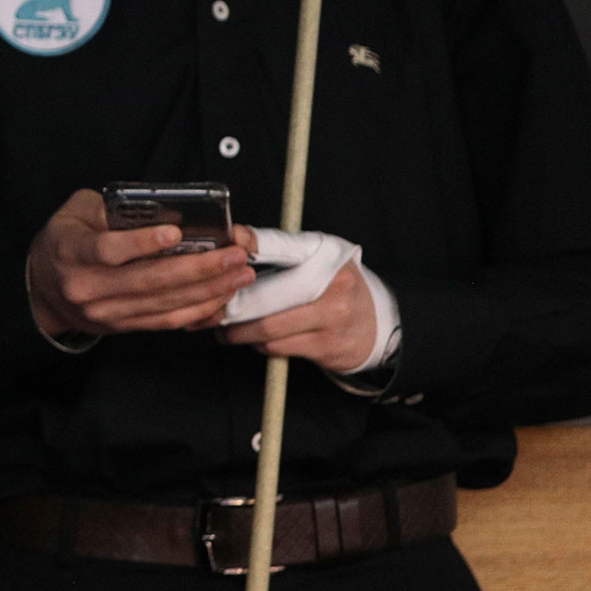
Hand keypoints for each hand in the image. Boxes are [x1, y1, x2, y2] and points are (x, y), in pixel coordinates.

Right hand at [26, 189, 255, 338]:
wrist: (43, 288)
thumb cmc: (65, 241)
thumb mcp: (75, 212)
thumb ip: (110, 208)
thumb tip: (160, 209)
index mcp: (72, 252)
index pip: (108, 250)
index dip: (142, 243)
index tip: (175, 233)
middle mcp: (88, 287)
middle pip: (148, 281)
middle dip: (198, 269)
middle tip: (234, 255)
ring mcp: (106, 312)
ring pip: (163, 304)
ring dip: (207, 291)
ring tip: (238, 274)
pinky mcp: (122, 326)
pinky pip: (165, 322)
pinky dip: (197, 311)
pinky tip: (222, 297)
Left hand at [221, 258, 377, 372]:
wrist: (379, 325)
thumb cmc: (335, 288)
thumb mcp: (319, 259)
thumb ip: (281, 251)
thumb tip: (234, 246)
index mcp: (326, 253)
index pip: (282, 244)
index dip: (251, 243)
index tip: (228, 245)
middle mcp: (332, 281)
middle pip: (266, 293)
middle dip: (231, 306)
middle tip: (211, 310)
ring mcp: (331, 316)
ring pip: (267, 326)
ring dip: (240, 331)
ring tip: (226, 329)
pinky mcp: (326, 346)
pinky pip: (278, 346)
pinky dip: (260, 344)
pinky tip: (255, 340)